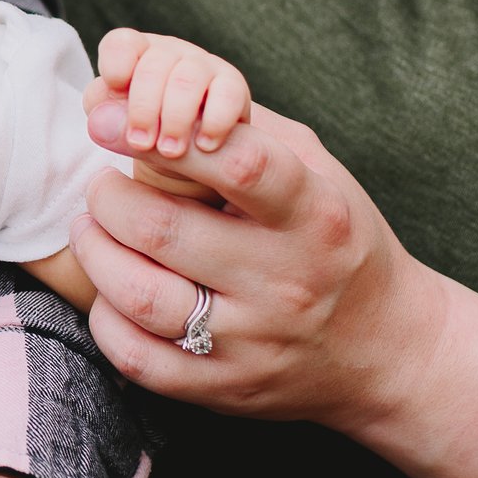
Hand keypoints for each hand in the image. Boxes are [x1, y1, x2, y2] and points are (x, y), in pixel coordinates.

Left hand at [69, 100, 448, 434]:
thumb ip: (241, 127)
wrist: (386, 349)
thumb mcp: (314, 170)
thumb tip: (149, 87)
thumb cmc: (333, 237)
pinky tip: (112, 288)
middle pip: (164, 230)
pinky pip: (135, 355)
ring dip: (95, 251)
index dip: (167, 137)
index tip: (104, 119)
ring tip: (92, 228)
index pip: (239, 165)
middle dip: (109, 197)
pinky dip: (105, 316)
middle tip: (101, 185)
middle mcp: (287, 281)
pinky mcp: (225, 390)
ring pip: (138, 295)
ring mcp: (255, 342)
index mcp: (315, 213)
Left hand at [89, 28, 250, 159]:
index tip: (116, 94)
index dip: (116, 67)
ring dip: (175, 119)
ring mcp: (202, 66)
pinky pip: (227, 94)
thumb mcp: (119, 129)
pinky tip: (204, 145)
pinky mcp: (232, 86)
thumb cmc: (147, 133)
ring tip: (170, 150)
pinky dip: (214, 122)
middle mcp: (169, 53)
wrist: (189, 157)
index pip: (120, 44)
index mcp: (134, 55)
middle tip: (141, 143)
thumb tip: (101, 121)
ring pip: (187, 79)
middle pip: (153, 66)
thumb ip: (107, 121)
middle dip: (143, 110)